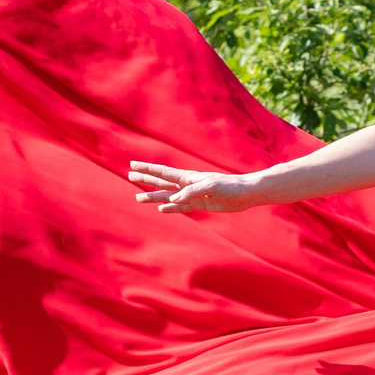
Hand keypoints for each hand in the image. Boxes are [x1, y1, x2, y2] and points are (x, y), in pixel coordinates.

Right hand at [128, 161, 263, 213]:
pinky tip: (161, 209)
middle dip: (145, 179)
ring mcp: (192, 195)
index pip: (163, 172)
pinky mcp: (199, 205)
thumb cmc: (229, 186)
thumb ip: (190, 191)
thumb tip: (172, 200)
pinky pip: (180, 208)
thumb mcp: (210, 187)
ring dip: (153, 196)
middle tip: (129, 176)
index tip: (132, 165)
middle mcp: (187, 185)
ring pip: (167, 195)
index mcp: (188, 177)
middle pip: (161, 182)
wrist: (245, 194)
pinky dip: (170, 208)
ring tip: (138, 198)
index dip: (147, 169)